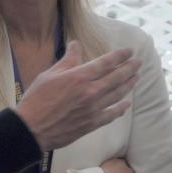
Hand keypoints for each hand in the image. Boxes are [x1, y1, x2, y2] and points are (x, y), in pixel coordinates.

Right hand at [14, 41, 139, 150]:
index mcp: (78, 77)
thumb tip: (76, 45)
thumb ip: (67, 61)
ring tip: (137, 77)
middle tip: (139, 62)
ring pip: (117, 94)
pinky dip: (120, 108)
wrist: (32, 128)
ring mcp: (93, 108)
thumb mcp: (49, 75)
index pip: (105, 63)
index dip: (119, 56)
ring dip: (129, 84)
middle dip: (130, 68)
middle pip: (116, 77)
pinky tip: (126, 103)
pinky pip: (112, 114)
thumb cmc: (36, 99)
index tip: (129, 51)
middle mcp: (90, 91)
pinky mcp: (92, 123)